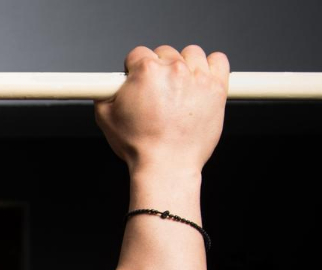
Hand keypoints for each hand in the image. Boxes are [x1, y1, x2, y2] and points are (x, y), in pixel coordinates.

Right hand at [95, 45, 228, 174]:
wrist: (166, 165)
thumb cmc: (139, 146)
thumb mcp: (106, 118)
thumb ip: (103, 94)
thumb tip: (103, 86)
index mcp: (146, 71)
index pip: (138, 53)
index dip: (135, 69)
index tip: (138, 81)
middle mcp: (173, 69)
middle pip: (165, 52)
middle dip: (160, 69)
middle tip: (158, 91)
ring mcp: (198, 77)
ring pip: (192, 54)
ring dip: (185, 66)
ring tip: (179, 88)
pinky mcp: (217, 87)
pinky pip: (219, 60)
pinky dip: (211, 66)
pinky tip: (201, 81)